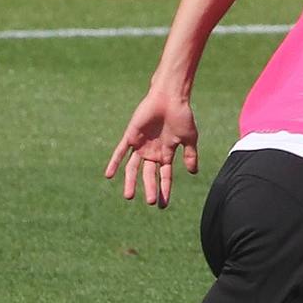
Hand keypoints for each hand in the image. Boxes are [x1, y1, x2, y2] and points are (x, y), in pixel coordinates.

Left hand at [104, 87, 198, 207]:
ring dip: (131, 181)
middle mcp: (152, 152)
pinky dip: (114, 163)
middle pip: (148, 175)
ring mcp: (140, 145)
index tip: (162, 205)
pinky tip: (109, 175)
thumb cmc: (181, 115)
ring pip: (133, 168)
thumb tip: (193, 172)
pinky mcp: (131, 136)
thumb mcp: (189, 138)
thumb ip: (190, 155)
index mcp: (166, 154)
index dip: (164, 190)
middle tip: (151, 201)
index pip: (164, 176)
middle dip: (150, 188)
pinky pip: (120, 152)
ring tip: (129, 196)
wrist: (170, 97)